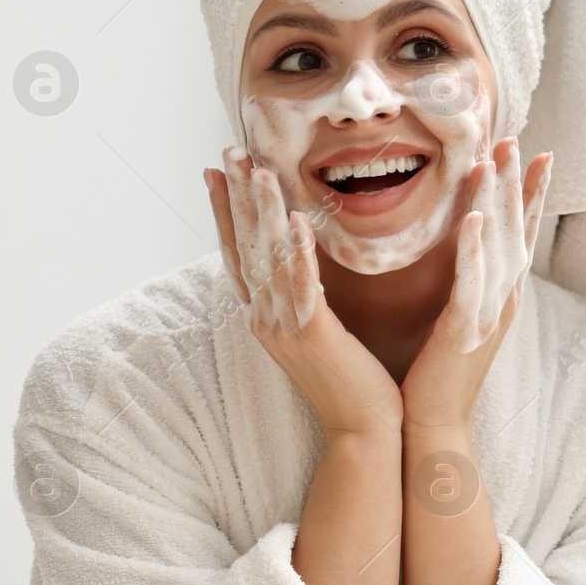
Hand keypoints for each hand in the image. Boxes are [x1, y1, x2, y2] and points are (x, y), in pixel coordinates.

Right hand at [204, 147, 403, 438]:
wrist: (367, 432)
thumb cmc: (353, 381)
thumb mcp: (320, 332)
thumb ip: (306, 296)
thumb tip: (301, 263)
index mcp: (268, 316)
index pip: (241, 253)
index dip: (227, 211)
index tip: (218, 169)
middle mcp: (267, 319)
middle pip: (245, 247)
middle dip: (236, 197)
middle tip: (229, 152)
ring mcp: (287, 328)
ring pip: (270, 260)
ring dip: (263, 212)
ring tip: (258, 169)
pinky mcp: (316, 337)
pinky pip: (304, 287)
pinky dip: (300, 253)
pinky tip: (299, 220)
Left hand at [401, 137, 551, 431]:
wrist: (432, 426)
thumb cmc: (435, 373)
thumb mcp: (457, 318)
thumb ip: (464, 282)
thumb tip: (462, 248)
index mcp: (500, 293)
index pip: (519, 232)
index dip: (530, 192)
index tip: (536, 152)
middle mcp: (503, 298)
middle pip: (516, 229)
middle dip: (519, 182)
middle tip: (518, 139)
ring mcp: (489, 313)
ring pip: (498, 245)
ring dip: (499, 200)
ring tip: (496, 159)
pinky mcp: (466, 328)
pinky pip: (472, 280)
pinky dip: (473, 246)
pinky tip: (471, 216)